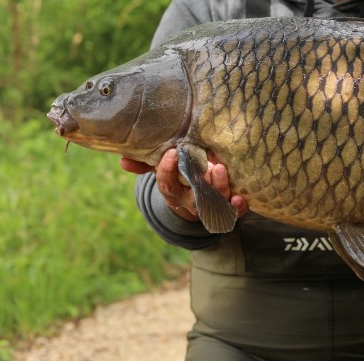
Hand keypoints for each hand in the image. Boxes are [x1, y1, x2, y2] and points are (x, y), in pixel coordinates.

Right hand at [119, 149, 248, 221]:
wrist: (200, 200)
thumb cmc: (181, 177)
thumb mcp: (165, 170)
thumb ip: (145, 164)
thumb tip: (122, 160)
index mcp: (174, 191)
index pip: (166, 184)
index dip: (167, 170)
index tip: (173, 152)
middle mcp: (191, 201)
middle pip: (193, 197)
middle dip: (199, 183)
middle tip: (207, 165)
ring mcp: (210, 207)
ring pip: (213, 203)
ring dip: (218, 188)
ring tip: (220, 169)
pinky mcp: (227, 209)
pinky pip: (233, 212)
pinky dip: (238, 207)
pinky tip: (241, 198)